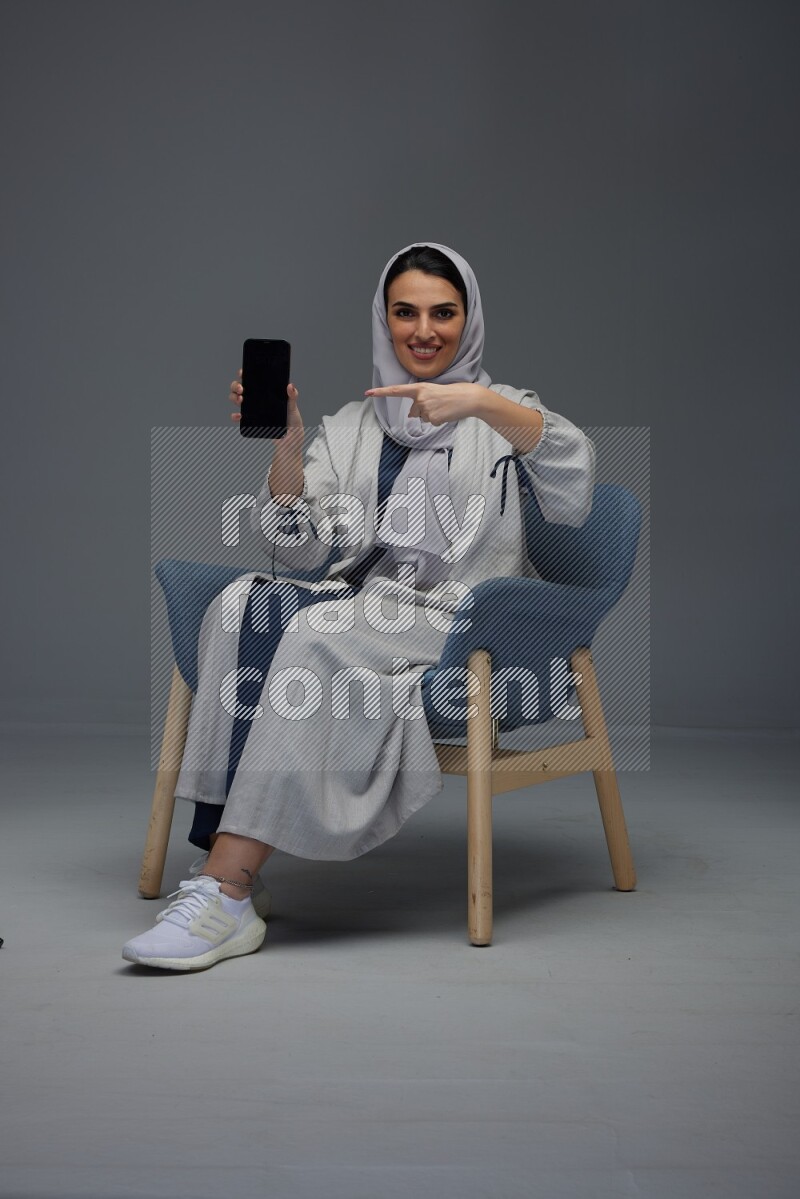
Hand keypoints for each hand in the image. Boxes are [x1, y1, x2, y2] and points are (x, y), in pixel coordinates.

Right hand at [230, 369, 303, 448]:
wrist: (289, 442)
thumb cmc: (292, 424)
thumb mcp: (294, 409)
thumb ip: (292, 397)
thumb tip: (290, 385)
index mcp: (266, 392)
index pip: (253, 380)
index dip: (245, 374)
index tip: (243, 372)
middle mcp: (257, 399)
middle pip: (241, 387)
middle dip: (236, 385)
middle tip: (241, 389)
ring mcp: (252, 410)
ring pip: (236, 399)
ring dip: (233, 397)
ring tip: (240, 400)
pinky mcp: (250, 421)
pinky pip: (238, 416)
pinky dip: (235, 415)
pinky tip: (238, 416)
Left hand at [365, 382, 486, 425]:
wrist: (469, 398)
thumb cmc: (453, 393)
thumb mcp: (434, 391)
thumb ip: (421, 400)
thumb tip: (412, 415)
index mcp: (420, 388)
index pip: (396, 391)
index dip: (381, 392)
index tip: (368, 393)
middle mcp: (420, 398)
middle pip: (413, 412)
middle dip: (423, 411)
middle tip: (439, 403)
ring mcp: (426, 409)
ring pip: (422, 418)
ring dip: (432, 415)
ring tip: (444, 407)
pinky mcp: (433, 419)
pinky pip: (430, 423)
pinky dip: (438, 420)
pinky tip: (446, 413)